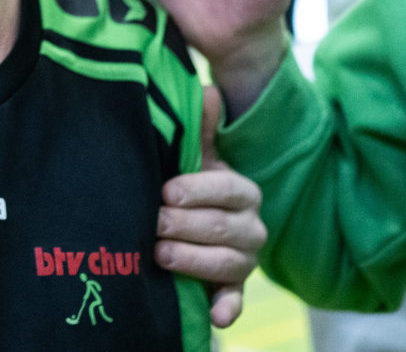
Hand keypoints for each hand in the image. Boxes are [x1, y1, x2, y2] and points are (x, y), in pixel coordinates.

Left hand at [156, 86, 265, 327]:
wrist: (179, 226)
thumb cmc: (184, 186)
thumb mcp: (191, 157)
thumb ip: (200, 128)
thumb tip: (207, 90)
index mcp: (242, 192)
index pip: (230, 189)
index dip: (199, 190)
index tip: (167, 191)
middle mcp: (250, 226)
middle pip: (226, 228)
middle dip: (187, 225)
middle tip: (155, 223)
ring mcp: (243, 261)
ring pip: (230, 264)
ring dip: (195, 260)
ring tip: (160, 254)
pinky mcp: (230, 290)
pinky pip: (236, 301)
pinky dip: (227, 309)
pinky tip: (215, 315)